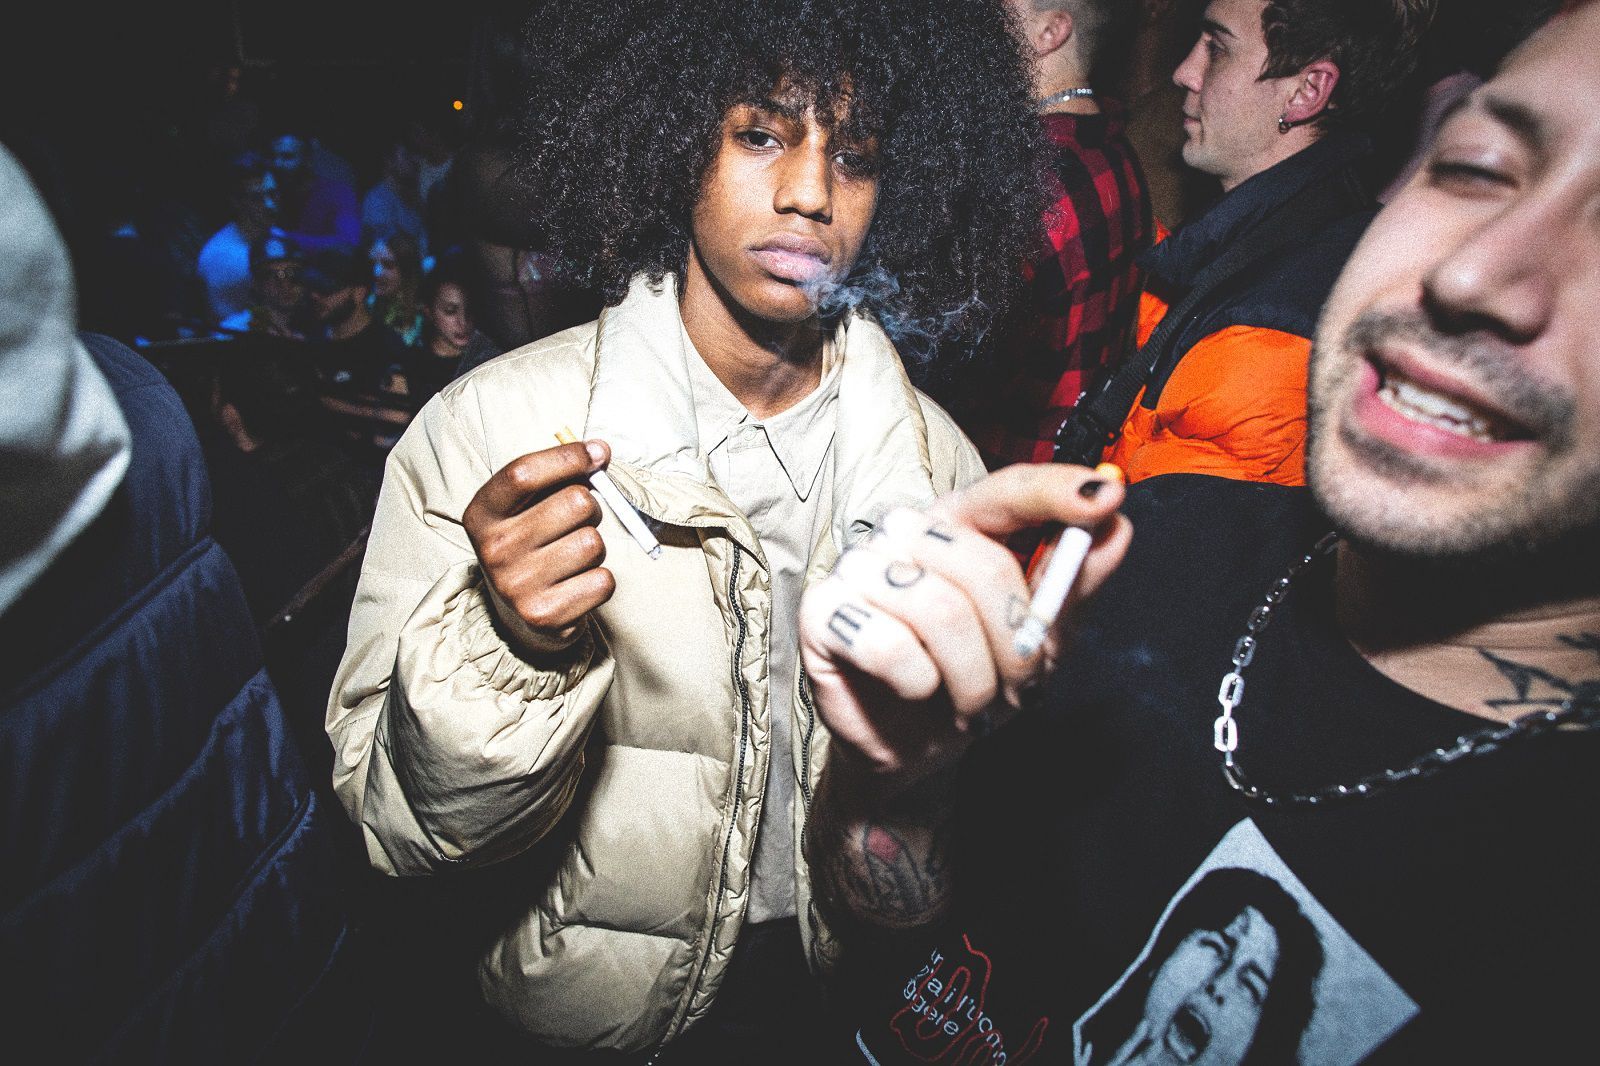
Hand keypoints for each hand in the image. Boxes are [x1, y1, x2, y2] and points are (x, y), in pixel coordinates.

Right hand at [463, 439, 615, 650]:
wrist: (519, 616)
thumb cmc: (532, 546)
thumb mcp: (526, 507)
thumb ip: (557, 476)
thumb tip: (600, 452)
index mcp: (482, 514)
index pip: (524, 473)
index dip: (568, 457)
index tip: (598, 453)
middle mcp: (494, 549)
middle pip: (576, 503)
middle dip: (590, 507)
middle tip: (578, 522)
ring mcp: (516, 586)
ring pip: (593, 542)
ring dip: (595, 547)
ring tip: (573, 557)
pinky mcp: (544, 615)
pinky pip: (603, 581)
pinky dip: (600, 580)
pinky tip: (578, 584)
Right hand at [799, 463, 1131, 791]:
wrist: (912, 747)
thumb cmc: (970, 679)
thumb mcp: (1037, 636)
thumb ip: (1071, 582)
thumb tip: (1118, 526)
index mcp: (958, 525)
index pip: (1006, 491)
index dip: (1054, 492)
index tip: (1106, 496)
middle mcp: (904, 533)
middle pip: (980, 564)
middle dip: (1013, 642)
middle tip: (1016, 686)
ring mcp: (858, 568)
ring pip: (937, 609)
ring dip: (970, 675)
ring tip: (969, 700)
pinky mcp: (822, 612)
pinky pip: (888, 643)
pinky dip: (917, 682)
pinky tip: (915, 690)